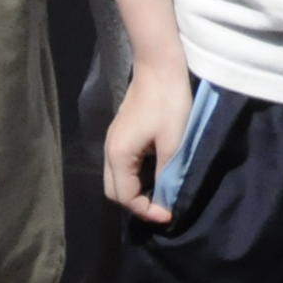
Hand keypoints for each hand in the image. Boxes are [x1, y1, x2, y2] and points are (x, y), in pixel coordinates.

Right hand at [100, 58, 196, 226]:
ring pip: (116, 179)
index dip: (146, 210)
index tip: (170, 215)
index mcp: (119, 155)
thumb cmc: (168, 103)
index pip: (125, 196)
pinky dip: (135, 177)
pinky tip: (155, 176)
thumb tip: (166, 199)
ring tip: (161, 195)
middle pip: (114, 191)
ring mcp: (113, 142)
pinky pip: (122, 166)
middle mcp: (109, 151)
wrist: (159, 67)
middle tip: (163, 208)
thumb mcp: (173, 142)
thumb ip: (167, 174)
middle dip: (137, 204)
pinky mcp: (120, 135)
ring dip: (135, 191)